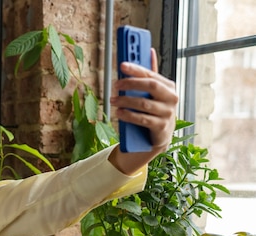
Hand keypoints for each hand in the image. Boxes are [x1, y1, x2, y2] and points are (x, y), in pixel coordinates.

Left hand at [108, 49, 178, 174]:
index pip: (151, 74)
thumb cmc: (153, 110)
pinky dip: (129, 115)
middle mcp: (171, 98)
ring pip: (144, 104)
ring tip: (113, 100)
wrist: (158, 135)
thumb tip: (149, 50)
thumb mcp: (152, 92)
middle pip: (150, 86)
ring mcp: (168, 113)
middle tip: (115, 84)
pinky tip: (119, 113)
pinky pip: (143, 120)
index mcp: (169, 86)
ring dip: (125, 101)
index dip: (136, 68)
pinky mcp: (161, 127)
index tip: (122, 65)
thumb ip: (150, 74)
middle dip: (131, 83)